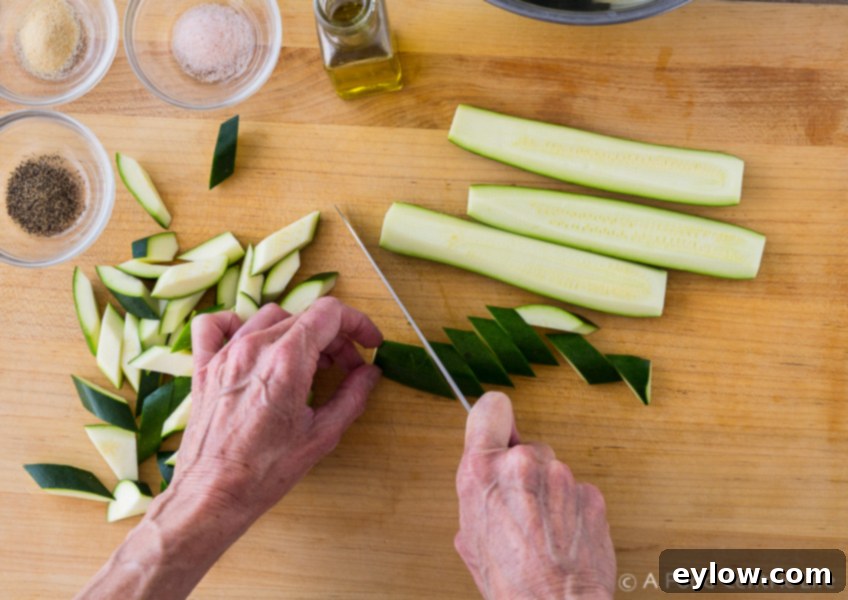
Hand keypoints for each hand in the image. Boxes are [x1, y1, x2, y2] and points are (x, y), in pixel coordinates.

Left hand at [76, 298, 382, 599]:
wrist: (212, 496)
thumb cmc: (265, 472)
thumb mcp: (322, 435)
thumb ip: (352, 396)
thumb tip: (370, 373)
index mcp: (286, 362)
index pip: (330, 313)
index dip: (357, 323)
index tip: (369, 341)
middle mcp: (254, 348)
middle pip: (305, 317)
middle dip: (334, 337)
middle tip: (347, 367)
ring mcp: (225, 354)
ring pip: (270, 317)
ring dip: (298, 331)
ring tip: (309, 361)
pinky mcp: (204, 367)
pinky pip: (215, 324)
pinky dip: (237, 323)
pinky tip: (253, 342)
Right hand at [454, 393, 615, 599]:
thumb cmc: (509, 582)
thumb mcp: (470, 533)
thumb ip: (479, 492)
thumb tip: (486, 477)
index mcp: (482, 471)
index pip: (490, 407)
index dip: (495, 419)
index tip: (499, 429)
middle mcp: (521, 465)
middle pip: (526, 445)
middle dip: (524, 469)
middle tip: (521, 505)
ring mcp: (561, 477)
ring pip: (553, 469)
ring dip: (549, 492)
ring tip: (543, 530)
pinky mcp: (590, 493)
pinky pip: (577, 490)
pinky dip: (572, 508)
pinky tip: (563, 536)